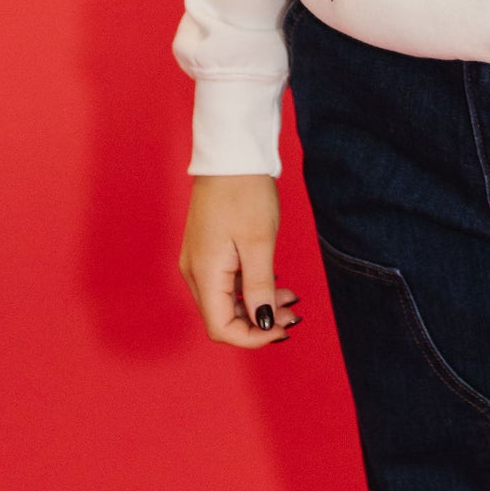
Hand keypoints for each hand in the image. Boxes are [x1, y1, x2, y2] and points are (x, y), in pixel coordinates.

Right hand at [179, 173, 298, 348]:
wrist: (230, 154)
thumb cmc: (244, 192)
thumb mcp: (259, 242)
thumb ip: (259, 287)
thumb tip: (263, 322)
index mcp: (203, 273)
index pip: (221, 327)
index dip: (253, 337)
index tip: (283, 329)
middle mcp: (194, 272)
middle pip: (223, 317)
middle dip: (260, 322)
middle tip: (294, 313)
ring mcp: (199, 260)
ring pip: (226, 301)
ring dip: (258, 306)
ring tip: (291, 298)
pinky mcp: (207, 250)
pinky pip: (226, 283)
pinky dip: (250, 289)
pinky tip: (274, 282)